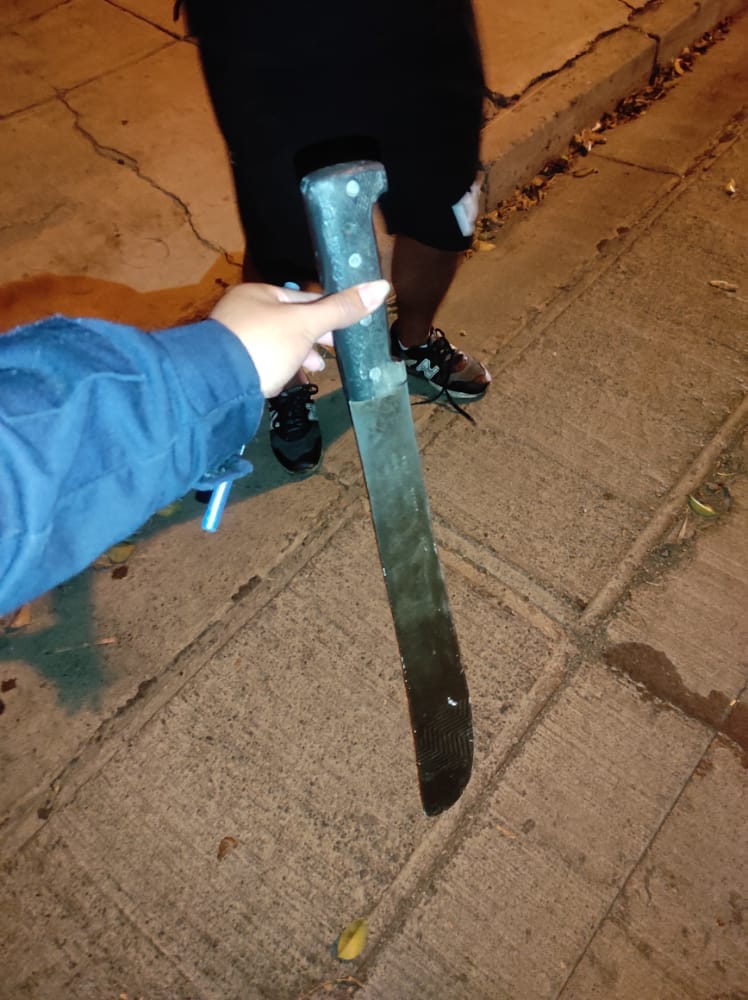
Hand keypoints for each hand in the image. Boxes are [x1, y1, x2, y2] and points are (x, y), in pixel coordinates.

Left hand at [210, 279, 389, 396]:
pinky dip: (281, 366)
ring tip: (315, 368)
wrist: (218, 384)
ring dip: (299, 354)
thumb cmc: (263, 344)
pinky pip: (265, 359)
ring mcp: (235, 338)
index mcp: (259, 293)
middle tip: (333, 351)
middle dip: (314, 338)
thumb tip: (382, 286)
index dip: (328, 313)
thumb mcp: (306, 324)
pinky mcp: (232, 364)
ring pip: (278, 342)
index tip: (346, 330)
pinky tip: (290, 377)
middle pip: (290, 321)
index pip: (303, 298)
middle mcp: (244, 310)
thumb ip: (341, 309)